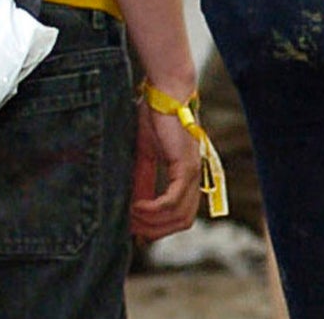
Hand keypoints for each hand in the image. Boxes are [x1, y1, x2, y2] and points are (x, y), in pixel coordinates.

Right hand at [130, 92, 204, 241]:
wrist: (165, 93)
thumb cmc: (154, 119)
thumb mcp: (144, 156)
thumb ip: (142, 181)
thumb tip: (132, 208)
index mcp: (186, 176)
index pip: (180, 215)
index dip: (158, 228)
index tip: (134, 230)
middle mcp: (193, 177)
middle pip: (182, 222)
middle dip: (154, 230)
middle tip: (130, 226)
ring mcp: (192, 172)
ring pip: (179, 216)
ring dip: (152, 223)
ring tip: (131, 216)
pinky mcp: (185, 166)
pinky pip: (172, 201)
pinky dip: (154, 210)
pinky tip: (136, 207)